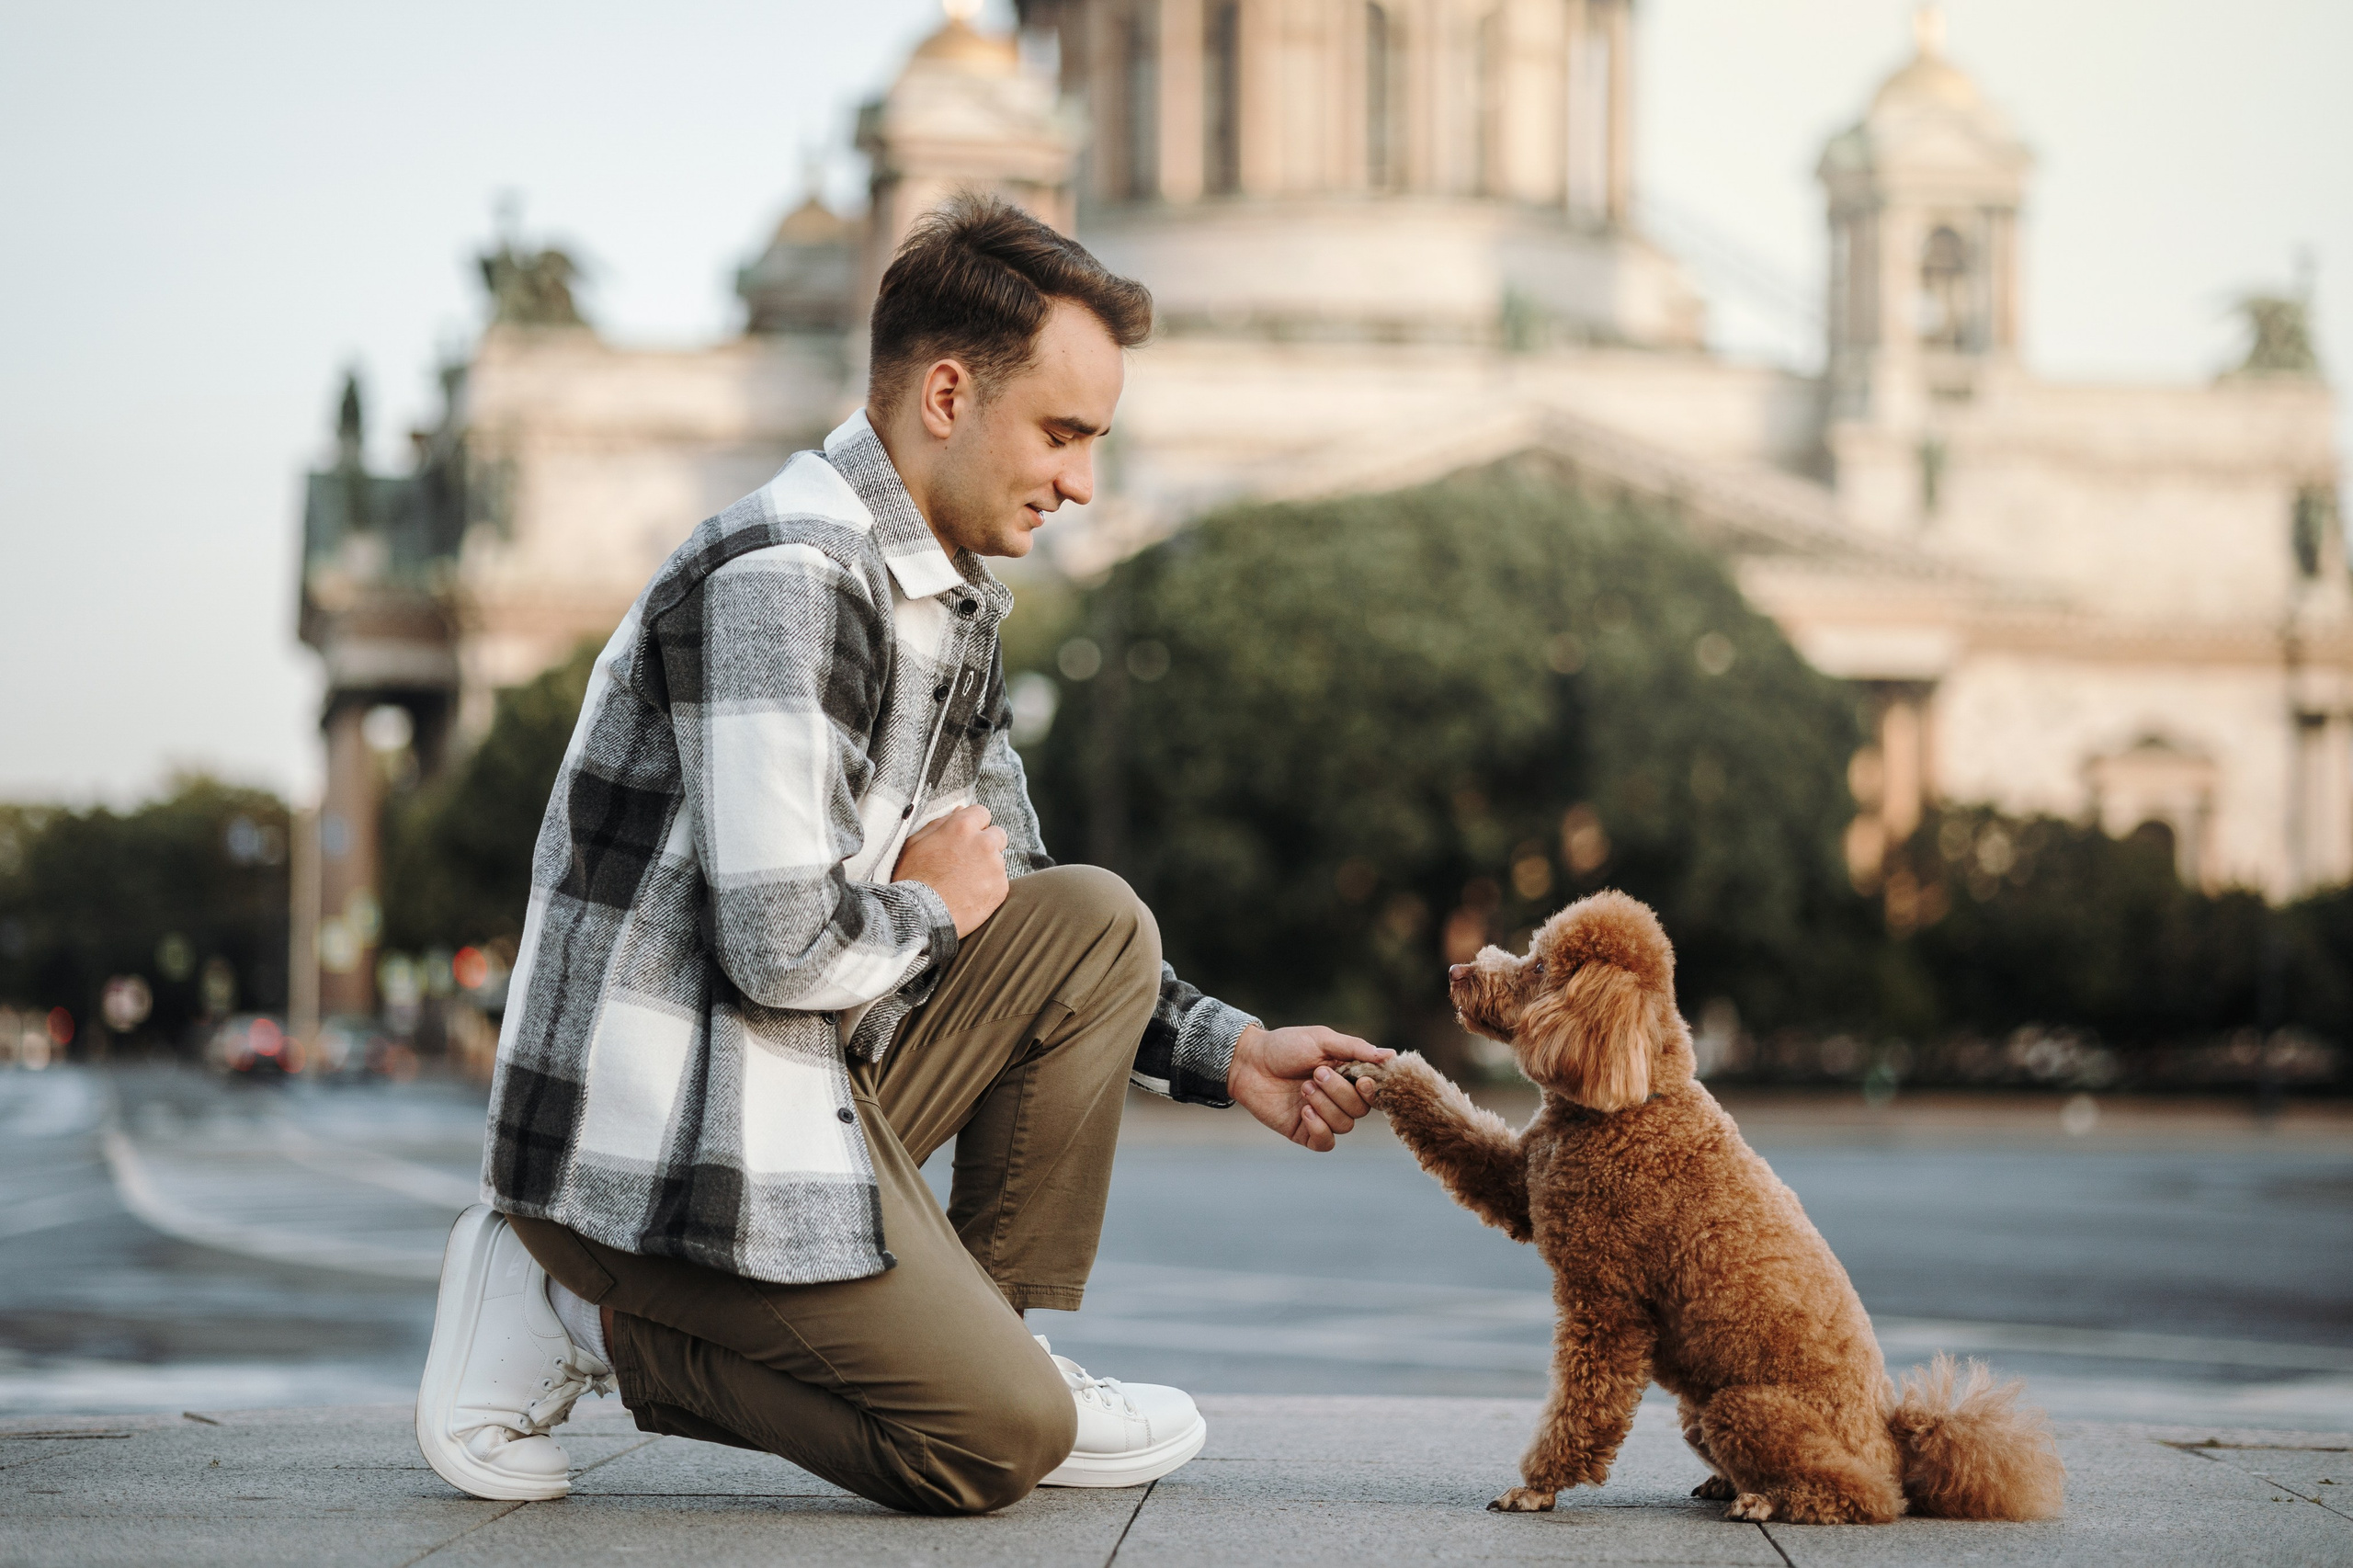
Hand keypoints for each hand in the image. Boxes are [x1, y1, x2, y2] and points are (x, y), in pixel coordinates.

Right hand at [891, 804, 1008, 936]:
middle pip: (998, 834)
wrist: (920, 915)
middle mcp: (983, 842)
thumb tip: (959, 811)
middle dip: (986, 844)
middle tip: (967, 861)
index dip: (974, 825)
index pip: (982, 812)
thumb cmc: (912, 878)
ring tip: (963, 883)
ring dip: (987, 867)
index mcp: (962, 827)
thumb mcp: (916, 843)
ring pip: (998, 860)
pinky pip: (999, 882)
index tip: (966, 837)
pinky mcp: (1001, 888)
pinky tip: (969, 896)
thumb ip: (940, 823)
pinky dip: (988, 888)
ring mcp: (995, 866)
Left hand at [1228, 1024, 1394, 1151]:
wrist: (1249, 1062)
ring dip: (1326, 1106)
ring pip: (1345, 1125)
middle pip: (1360, 1109)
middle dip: (1339, 1092)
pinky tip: (1305, 1112)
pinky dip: (1320, 1128)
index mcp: (1348, 1075)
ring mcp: (1323, 1116)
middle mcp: (1339, 1098)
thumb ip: (1355, 1048)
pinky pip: (1326, 1142)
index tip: (1361, 1080)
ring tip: (1303, 1088)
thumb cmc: (1285, 1046)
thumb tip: (1391, 1055)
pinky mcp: (1305, 1132)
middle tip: (1316, 1074)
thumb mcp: (1322, 1040)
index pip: (1374, 1092)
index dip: (1372, 1091)